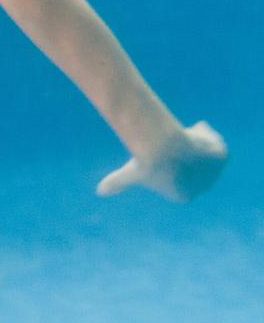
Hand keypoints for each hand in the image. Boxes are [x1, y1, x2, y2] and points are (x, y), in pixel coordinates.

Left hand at [96, 120, 226, 202]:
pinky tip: (198, 126)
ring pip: (206, 155)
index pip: (181, 180)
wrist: (163, 148)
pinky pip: (217, 145)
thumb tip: (99, 191)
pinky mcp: (222, 158)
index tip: (166, 156)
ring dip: (199, 144)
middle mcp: (202, 188)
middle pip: (195, 168)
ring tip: (187, 132)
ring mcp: (213, 173)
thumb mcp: (128, 174)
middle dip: (188, 157)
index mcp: (183, 196)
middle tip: (177, 143)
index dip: (174, 167)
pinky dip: (209, 135)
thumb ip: (116, 183)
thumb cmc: (144, 162)